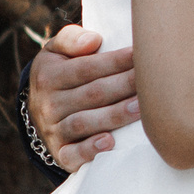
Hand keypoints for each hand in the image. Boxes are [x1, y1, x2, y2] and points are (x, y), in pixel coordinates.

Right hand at [30, 24, 139, 171]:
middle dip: (124, 86)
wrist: (38, 111)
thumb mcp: (56, 51)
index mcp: (49, 75)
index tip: (140, 54)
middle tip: (154, 80)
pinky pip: (73, 155)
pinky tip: (110, 143)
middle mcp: (48, 104)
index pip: (86, 68)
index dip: (115, 61)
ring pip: (85, 122)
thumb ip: (71, 39)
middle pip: (92, 94)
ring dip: (115, 115)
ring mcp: (54, 131)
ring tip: (141, 108)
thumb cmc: (61, 72)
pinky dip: (90, 150)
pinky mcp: (61, 154)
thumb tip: (93, 40)